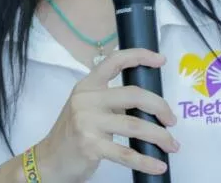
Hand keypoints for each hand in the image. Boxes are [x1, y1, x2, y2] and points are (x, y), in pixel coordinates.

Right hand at [36, 48, 179, 182]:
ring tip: (172, 145)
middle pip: (134, 95)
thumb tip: (149, 103)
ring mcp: (87, 122)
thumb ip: (110, 100)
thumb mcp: (87, 107)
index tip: (161, 60)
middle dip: (160, 107)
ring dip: (159, 136)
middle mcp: (87, 99)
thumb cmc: (74, 132)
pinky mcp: (90, 146)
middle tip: (172, 121)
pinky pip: (126, 154)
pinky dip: (146, 161)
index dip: (140, 56)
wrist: (49, 160)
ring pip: (135, 126)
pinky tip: (158, 165)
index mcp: (87, 84)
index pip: (115, 60)